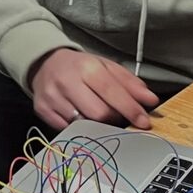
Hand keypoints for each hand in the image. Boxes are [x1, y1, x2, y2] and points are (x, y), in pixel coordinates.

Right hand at [29, 49, 158, 129]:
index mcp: (86, 67)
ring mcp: (52, 98)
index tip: (144, 122)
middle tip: (119, 117)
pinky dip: (80, 128)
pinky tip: (82, 118)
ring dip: (98, 125)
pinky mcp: (42, 111)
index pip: (112, 93)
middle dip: (115, 119)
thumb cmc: (80, 67)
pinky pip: (68, 129)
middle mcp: (67, 82)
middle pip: (99, 113)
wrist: (44, 64)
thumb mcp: (106, 67)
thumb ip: (130, 83)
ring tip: (100, 116)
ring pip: (83, 124)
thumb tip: (151, 100)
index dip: (130, 109)